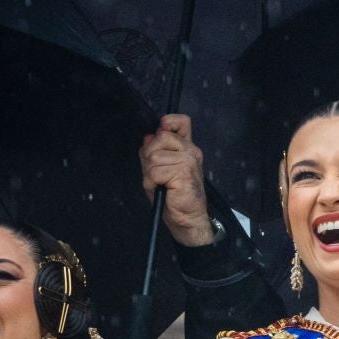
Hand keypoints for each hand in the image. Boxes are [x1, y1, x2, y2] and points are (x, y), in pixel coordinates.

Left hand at [140, 114, 213, 246]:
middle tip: (157, 172)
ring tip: (159, 183)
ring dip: (150, 172)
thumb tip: (147, 137)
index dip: (166, 123)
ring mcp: (188, 160)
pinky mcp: (183, 172)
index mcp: (186, 147)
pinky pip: (155, 171)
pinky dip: (151, 182)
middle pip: (160, 137)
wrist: (187, 218)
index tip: (159, 137)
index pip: (180, 121)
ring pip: (154, 156)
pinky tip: (161, 189)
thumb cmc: (173, 195)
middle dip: (150, 155)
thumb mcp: (158, 169)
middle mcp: (190, 150)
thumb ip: (153, 152)